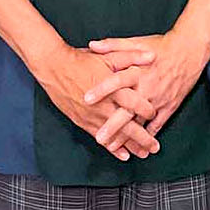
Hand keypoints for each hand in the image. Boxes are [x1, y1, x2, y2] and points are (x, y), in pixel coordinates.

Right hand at [30, 45, 159, 160]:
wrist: (54, 67)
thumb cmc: (81, 61)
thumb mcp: (108, 55)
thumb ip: (131, 56)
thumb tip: (152, 56)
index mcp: (112, 89)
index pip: (135, 103)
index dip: (147, 110)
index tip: (154, 114)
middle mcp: (103, 106)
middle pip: (127, 126)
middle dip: (143, 139)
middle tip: (154, 147)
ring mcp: (92, 116)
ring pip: (116, 136)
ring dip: (130, 146)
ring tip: (142, 154)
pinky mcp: (83, 122)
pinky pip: (100, 138)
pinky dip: (112, 148)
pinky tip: (122, 154)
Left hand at [86, 30, 209, 136]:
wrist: (188, 50)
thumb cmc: (160, 45)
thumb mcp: (136, 42)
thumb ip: (113, 45)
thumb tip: (91, 45)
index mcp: (137, 71)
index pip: (116, 81)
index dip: (101, 90)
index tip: (86, 99)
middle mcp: (147, 87)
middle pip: (128, 110)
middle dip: (113, 126)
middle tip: (100, 138)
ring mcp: (158, 99)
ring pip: (141, 122)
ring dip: (128, 136)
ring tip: (114, 148)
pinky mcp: (169, 106)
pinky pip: (158, 125)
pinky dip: (148, 136)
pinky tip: (139, 147)